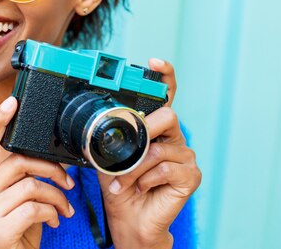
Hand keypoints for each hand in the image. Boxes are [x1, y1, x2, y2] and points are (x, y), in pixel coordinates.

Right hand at [0, 97, 75, 248]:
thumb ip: (26, 175)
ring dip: (56, 198)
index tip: (12, 101)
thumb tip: (52, 157)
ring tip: (63, 209)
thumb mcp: (23, 196)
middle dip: (51, 169)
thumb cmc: (22, 227)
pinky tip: (54, 222)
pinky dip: (52, 214)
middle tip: (68, 183)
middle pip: (19, 162)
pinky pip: (33, 208)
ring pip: (31, 186)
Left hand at [96, 59, 200, 248]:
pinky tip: (140, 187)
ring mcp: (185, 156)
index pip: (165, 96)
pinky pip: (166, 168)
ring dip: (134, 167)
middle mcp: (173, 137)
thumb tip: (90, 125)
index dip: (165, 76)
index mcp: (154, 128)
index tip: (154, 62)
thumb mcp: (106, 157)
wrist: (129, 218)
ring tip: (122, 181)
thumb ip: (106, 138)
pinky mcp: (191, 176)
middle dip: (144, 130)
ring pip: (160, 148)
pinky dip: (146, 179)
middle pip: (169, 115)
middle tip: (127, 148)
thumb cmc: (119, 185)